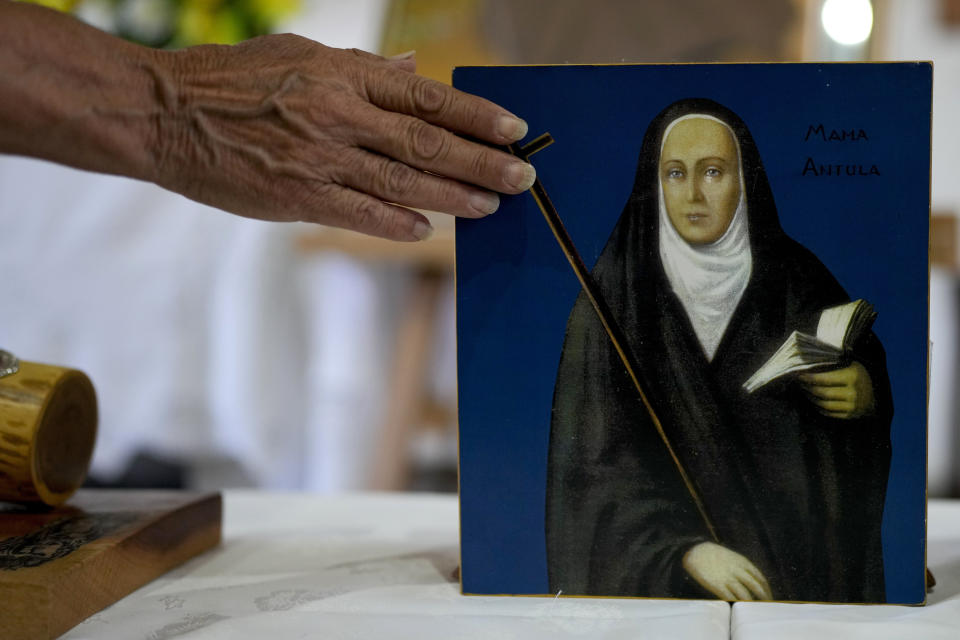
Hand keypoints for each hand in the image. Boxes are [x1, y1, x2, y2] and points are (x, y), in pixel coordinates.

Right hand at [148, 35, 534, 239]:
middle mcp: (339, 113)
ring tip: (491, 206)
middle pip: (427, 141)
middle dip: (481, 162)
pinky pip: (358, 213)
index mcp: (344, 74)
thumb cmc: (233, 79)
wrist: (165, 112)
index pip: (427, 96)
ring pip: (403, 180)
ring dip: (453, 197)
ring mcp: (320, 156)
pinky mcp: (296, 195)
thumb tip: (414, 67)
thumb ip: (362, 68)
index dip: (477, 115)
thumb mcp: (300, 54)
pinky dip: (396, 223)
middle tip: (522, 178)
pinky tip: (427, 230)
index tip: (514, 130)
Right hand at [682, 542, 772, 600]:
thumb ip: (743, 567)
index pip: (760, 578)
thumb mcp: (732, 557)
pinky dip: (737, 604)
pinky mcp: (717, 585)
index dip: (767, 590)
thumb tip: (754, 580)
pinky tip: (739, 609)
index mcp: (743, 562)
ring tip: (754, 611)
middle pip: (756, 587)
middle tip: (767, 606)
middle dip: (764, 598)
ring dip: (751, 604)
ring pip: (745, 595)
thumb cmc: (714, 555)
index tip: (769, 597)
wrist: (695, 550)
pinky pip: (730, 597)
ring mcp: (727, 578)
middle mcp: (737, 570)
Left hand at [799, 361, 874, 418]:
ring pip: (824, 404)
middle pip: (822, 393)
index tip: (798, 375)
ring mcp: (853, 406)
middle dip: (807, 388)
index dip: (808, 378)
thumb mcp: (850, 364)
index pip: (824, 379)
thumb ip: (833, 363)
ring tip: (805, 391)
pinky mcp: (850, 415)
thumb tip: (808, 362)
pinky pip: (829, 413)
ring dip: (811, 398)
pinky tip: (813, 400)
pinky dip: (818, 407)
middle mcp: (853, 392)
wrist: (877, 394)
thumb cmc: (858, 375)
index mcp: (852, 376)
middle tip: (799, 383)